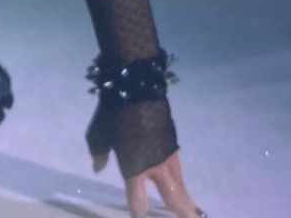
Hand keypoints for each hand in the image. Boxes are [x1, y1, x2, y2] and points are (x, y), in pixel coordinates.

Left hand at [87, 93, 199, 216]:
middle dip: (182, 213)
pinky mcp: (173, 142)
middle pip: (173, 198)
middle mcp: (156, 166)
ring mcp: (168, 154)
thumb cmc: (114, 110)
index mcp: (134, 167)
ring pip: (180, 184)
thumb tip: (98, 167)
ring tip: (192, 212)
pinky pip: (178, 168)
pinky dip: (181, 180)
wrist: (138, 86)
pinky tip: (179, 182)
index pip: (138, 199)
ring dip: (186, 200)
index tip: (138, 216)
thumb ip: (99, 151)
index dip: (138, 211)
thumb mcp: (99, 131)